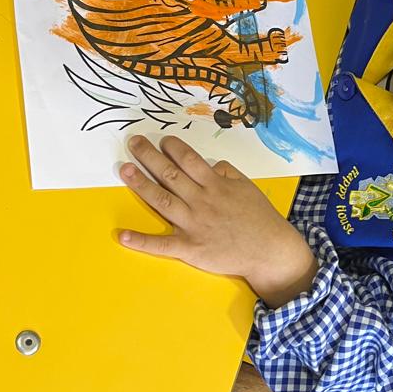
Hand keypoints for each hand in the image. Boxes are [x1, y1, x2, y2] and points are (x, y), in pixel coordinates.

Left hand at [118, 135, 318, 307]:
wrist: (270, 251)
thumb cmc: (260, 218)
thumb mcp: (247, 187)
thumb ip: (226, 173)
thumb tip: (210, 165)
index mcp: (216, 185)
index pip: (189, 160)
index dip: (173, 148)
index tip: (161, 140)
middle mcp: (201, 201)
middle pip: (170, 175)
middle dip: (149, 157)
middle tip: (133, 143)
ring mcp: (194, 225)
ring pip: (161, 201)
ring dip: (141, 185)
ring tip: (124, 170)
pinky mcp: (190, 248)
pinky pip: (162, 244)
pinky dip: (141, 241)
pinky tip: (123, 235)